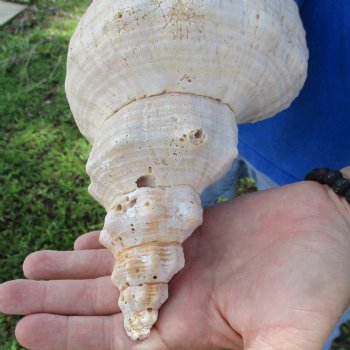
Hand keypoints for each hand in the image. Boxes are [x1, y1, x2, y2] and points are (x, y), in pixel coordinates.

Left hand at [1, 170, 349, 349]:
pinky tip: (82, 240)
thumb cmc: (317, 280)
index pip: (115, 342)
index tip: (24, 333)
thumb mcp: (289, 337)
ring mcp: (180, 261)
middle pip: (102, 305)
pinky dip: (110, 238)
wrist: (325, 227)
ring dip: (72, 267)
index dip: (70, 340)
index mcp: (191, 329)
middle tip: (7, 295)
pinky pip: (138, 234)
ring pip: (113, 268)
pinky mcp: (187, 230)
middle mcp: (177, 297)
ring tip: (30, 263)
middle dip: (55, 302)